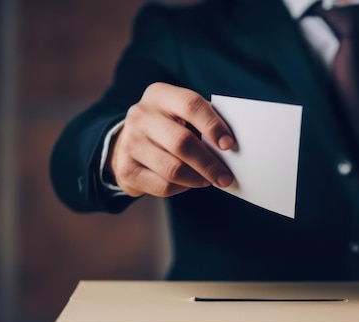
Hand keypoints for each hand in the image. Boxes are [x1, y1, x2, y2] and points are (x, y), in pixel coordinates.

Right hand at [107, 82, 234, 196]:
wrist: (128, 143)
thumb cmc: (169, 127)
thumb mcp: (182, 114)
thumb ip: (205, 123)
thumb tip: (231, 147)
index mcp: (160, 95)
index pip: (190, 104)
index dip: (212, 125)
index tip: (229, 144)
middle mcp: (141, 116)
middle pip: (182, 142)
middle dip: (209, 163)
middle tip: (225, 177)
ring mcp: (130, 143)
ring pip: (173, 169)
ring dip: (198, 179)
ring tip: (210, 180)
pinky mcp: (126, 169)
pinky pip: (163, 186)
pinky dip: (182, 188)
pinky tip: (188, 183)